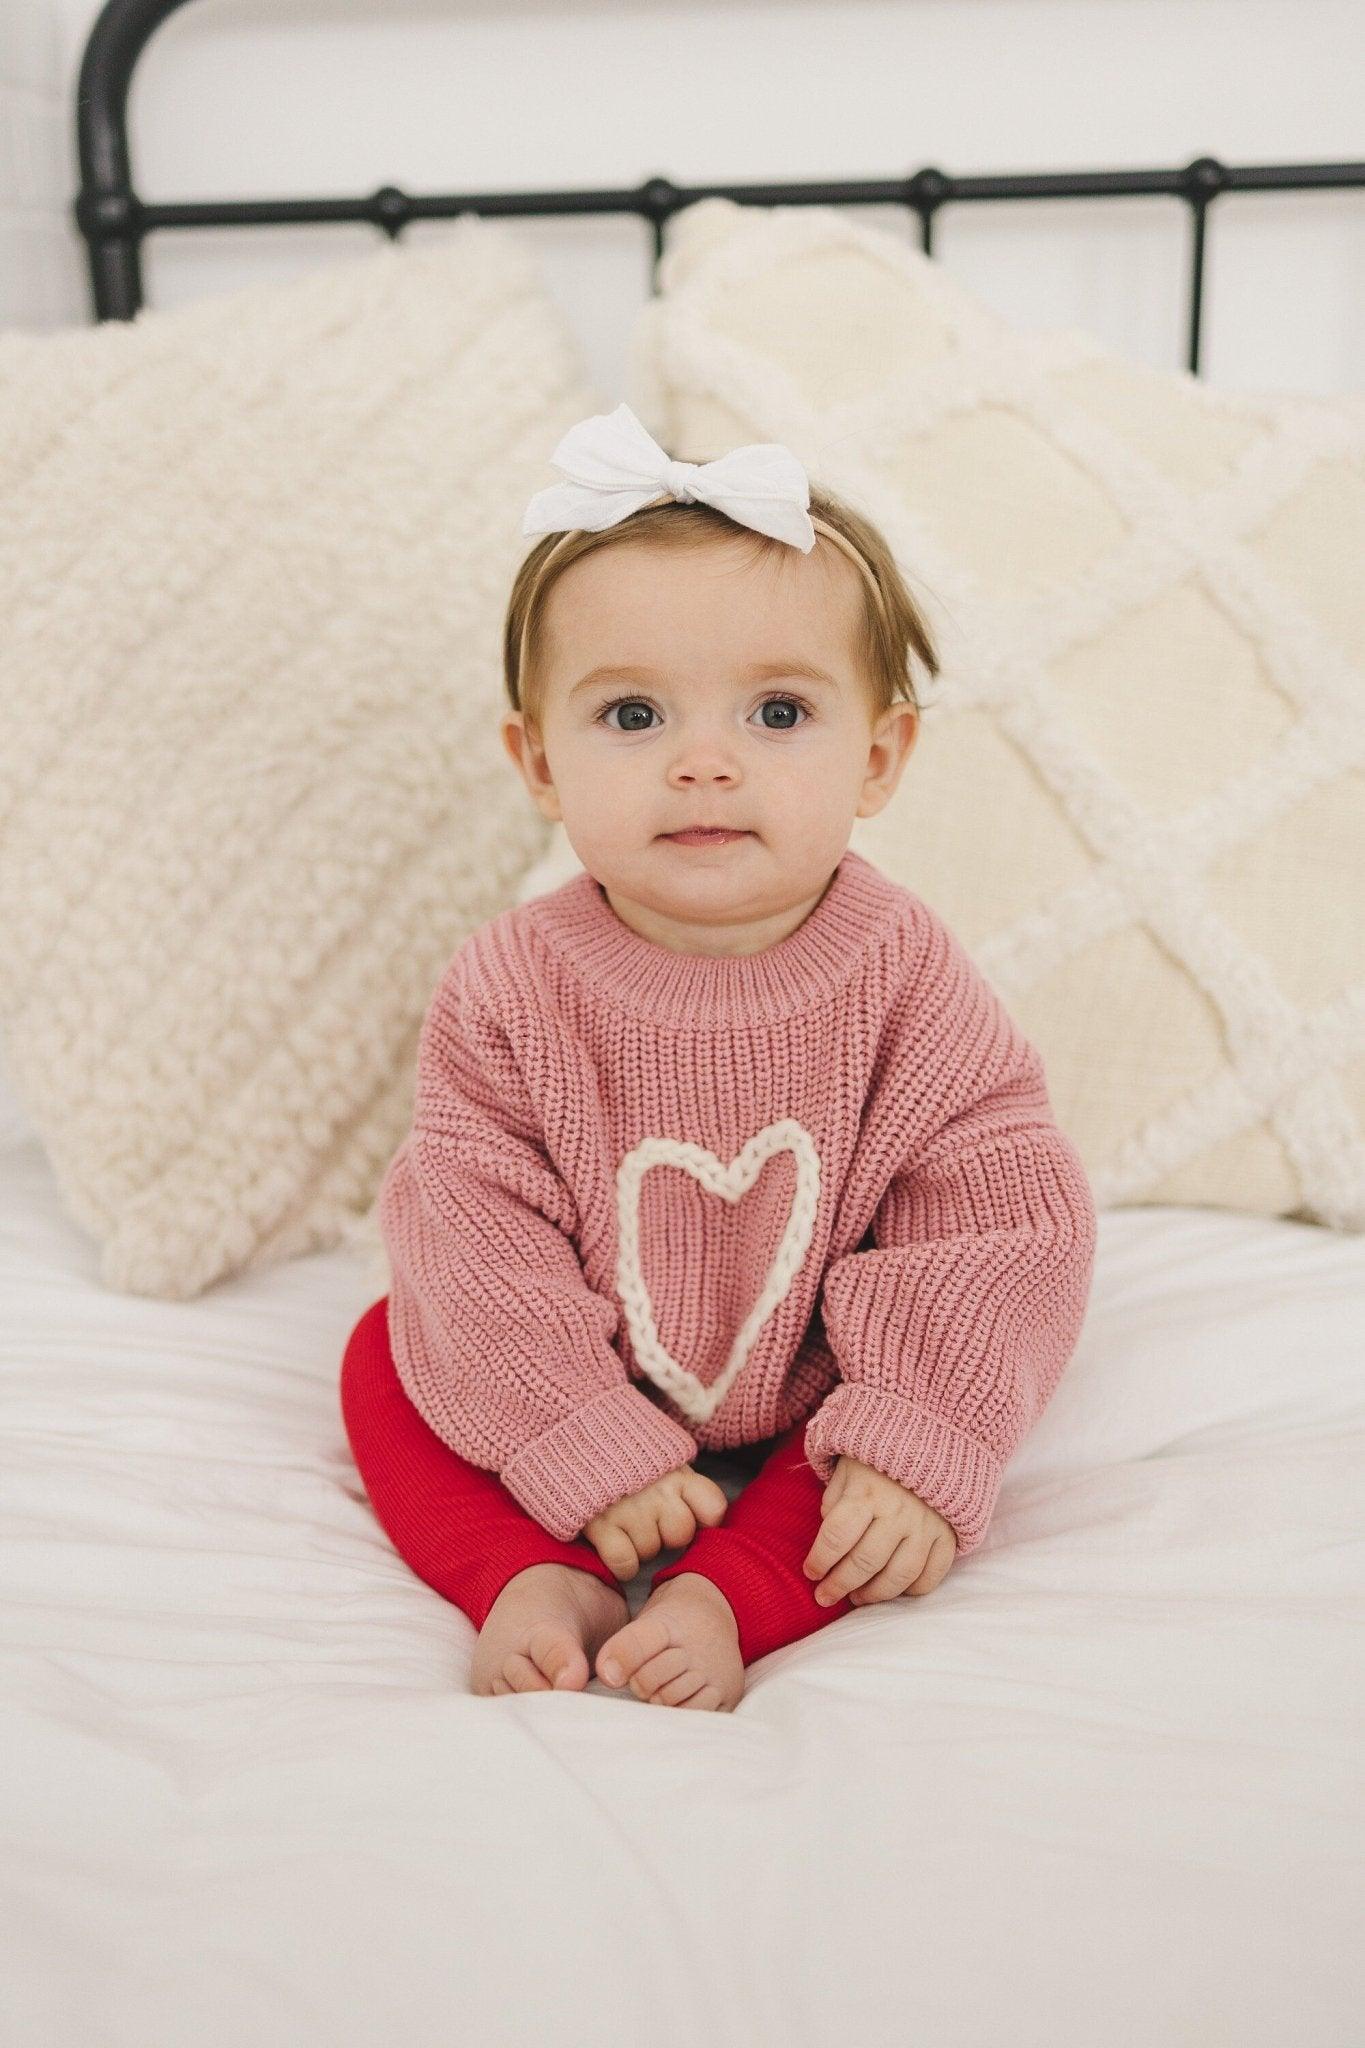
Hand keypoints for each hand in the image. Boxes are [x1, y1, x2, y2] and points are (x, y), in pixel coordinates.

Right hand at [583, 1464, 728, 1580]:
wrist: (572, 1434)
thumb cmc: (623, 1454)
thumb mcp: (662, 1457)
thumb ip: (685, 1483)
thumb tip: (711, 1515)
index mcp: (676, 1473)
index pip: (713, 1509)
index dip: (703, 1518)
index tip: (689, 1514)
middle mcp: (657, 1492)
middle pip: (680, 1535)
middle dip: (665, 1533)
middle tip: (647, 1518)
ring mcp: (629, 1509)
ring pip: (650, 1552)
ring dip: (638, 1545)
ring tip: (623, 1521)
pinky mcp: (600, 1524)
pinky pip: (626, 1564)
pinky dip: (621, 1563)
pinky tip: (613, 1543)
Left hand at [802, 1455, 956, 1606]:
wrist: (934, 1438)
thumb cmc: (879, 1457)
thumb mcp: (847, 1469)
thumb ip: (834, 1502)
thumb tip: (830, 1541)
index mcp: (867, 1492)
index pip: (836, 1536)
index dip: (819, 1560)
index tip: (810, 1572)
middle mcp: (898, 1511)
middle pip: (865, 1562)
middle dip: (839, 1585)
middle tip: (825, 1596)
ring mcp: (926, 1526)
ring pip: (899, 1575)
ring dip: (874, 1594)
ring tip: (856, 1598)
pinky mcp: (948, 1535)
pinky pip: (932, 1575)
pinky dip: (912, 1590)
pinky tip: (894, 1590)